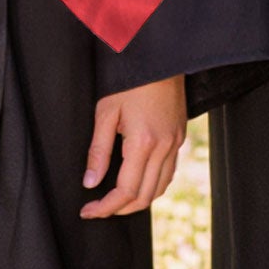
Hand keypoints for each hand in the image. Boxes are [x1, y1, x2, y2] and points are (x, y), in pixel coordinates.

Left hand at [79, 74, 186, 218]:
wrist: (160, 57)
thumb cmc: (130, 80)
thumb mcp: (106, 112)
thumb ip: (98, 151)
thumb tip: (90, 182)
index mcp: (143, 142)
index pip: (125, 191)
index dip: (105, 207)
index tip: (88, 210)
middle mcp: (164, 146)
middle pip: (144, 196)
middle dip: (120, 209)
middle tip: (98, 208)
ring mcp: (175, 142)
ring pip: (160, 187)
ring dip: (138, 200)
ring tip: (116, 200)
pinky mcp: (180, 136)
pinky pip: (169, 172)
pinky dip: (153, 185)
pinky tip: (138, 181)